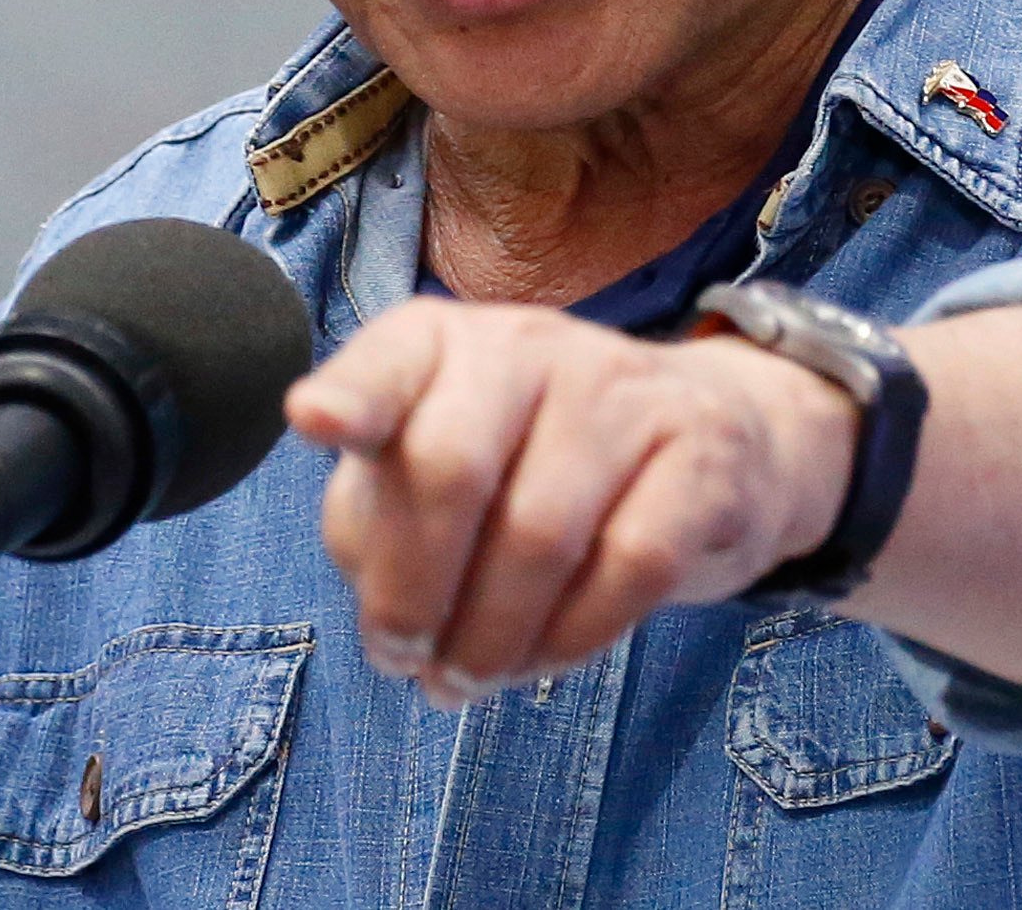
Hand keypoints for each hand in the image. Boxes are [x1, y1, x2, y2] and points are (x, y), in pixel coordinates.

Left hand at [285, 297, 858, 704]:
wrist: (707, 442)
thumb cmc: (534, 465)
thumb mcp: (439, 471)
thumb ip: (379, 517)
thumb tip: (381, 602)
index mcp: (448, 343)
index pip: (393, 358)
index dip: (354, 393)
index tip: (314, 421)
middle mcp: (532, 346)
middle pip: (452, 466)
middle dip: (412, 590)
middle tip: (404, 660)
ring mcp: (624, 391)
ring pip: (540, 533)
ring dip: (489, 638)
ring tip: (467, 678)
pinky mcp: (700, 453)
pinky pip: (630, 566)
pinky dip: (573, 638)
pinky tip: (545, 659)